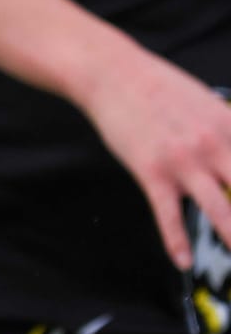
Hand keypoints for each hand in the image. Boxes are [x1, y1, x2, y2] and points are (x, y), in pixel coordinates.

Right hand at [80, 38, 230, 266]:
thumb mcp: (209, 103)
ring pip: (219, 210)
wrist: (114, 74)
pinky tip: (183, 260)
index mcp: (230, 126)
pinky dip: (176, 242)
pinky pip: (168, 215)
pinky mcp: (152, 172)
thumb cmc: (161, 87)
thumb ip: (228, 133)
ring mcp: (183, 162)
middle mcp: (213, 145)